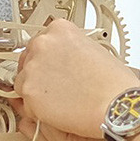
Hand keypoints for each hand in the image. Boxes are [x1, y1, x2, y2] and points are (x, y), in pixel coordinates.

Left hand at [13, 18, 139, 137]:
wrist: (116, 105)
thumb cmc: (113, 83)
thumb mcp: (94, 49)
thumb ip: (71, 50)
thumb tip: (62, 59)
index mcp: (60, 29)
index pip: (41, 41)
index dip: (48, 58)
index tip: (53, 66)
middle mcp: (43, 43)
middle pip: (28, 59)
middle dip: (39, 73)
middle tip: (57, 85)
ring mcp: (33, 67)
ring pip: (23, 81)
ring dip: (37, 92)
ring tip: (60, 100)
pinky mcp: (29, 91)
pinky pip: (25, 102)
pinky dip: (36, 110)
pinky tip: (57, 111)